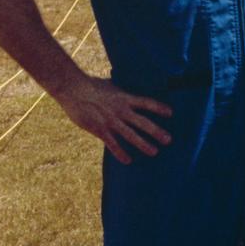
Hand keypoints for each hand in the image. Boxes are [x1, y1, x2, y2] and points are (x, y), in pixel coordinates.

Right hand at [54, 74, 172, 164]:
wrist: (73, 89)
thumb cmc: (91, 85)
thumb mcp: (110, 85)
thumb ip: (119, 91)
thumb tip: (125, 89)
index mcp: (125, 97)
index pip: (146, 102)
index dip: (159, 108)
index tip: (171, 113)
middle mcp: (121, 110)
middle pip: (143, 122)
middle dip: (156, 131)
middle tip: (169, 140)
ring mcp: (111, 121)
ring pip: (131, 135)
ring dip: (144, 144)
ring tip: (155, 152)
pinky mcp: (100, 129)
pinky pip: (113, 144)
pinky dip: (121, 153)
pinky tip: (128, 160)